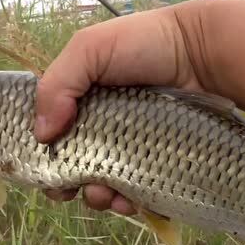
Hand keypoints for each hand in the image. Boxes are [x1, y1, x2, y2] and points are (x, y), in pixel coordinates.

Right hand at [34, 2, 209, 214]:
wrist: (203, 53)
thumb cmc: (145, 43)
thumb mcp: (91, 48)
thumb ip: (59, 83)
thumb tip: (41, 134)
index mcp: (79, 99)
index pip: (49, 133)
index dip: (41, 153)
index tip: (41, 169)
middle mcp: (100, 124)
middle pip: (71, 164)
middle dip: (65, 182)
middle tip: (70, 189)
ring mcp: (128, 146)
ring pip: (100, 183)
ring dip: (95, 196)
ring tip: (104, 195)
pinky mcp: (154, 161)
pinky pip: (133, 191)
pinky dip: (124, 201)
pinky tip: (126, 201)